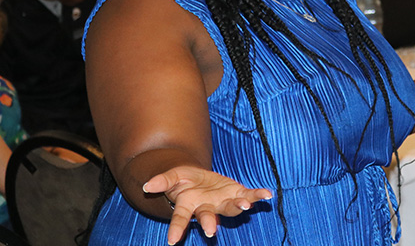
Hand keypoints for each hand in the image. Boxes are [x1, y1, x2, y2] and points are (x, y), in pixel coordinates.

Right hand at [143, 165, 272, 244]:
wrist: (200, 179)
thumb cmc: (185, 180)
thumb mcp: (173, 177)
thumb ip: (163, 180)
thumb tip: (147, 185)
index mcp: (188, 204)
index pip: (180, 217)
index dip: (176, 228)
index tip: (171, 241)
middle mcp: (206, 207)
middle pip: (207, 216)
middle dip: (209, 223)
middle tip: (211, 232)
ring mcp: (222, 202)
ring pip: (230, 207)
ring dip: (238, 206)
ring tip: (246, 205)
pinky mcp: (236, 194)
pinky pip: (248, 195)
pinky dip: (258, 195)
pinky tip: (267, 195)